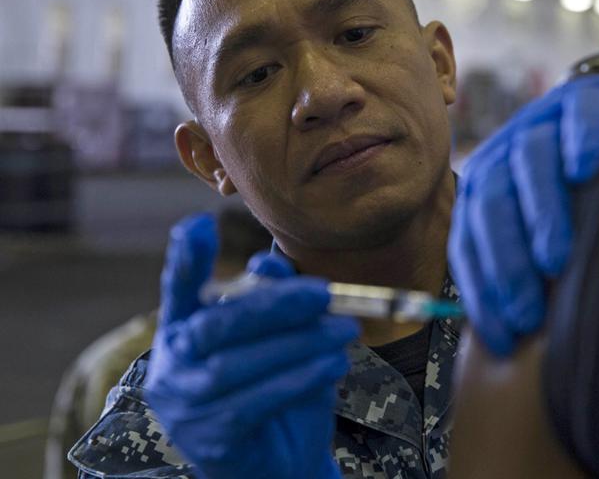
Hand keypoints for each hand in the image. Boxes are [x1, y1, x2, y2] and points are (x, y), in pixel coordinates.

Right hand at [144, 214, 358, 478]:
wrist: (284, 463)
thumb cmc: (279, 387)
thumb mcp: (281, 338)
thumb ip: (274, 299)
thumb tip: (268, 262)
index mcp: (183, 327)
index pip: (177, 285)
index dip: (186, 257)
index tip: (201, 223)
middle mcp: (173, 362)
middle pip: (216, 325)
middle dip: (273, 304)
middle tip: (325, 293)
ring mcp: (185, 403)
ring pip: (238, 364)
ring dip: (299, 343)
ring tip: (345, 330)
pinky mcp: (210, 437)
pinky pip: (255, 401)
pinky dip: (299, 378)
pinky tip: (334, 364)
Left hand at [449, 75, 598, 355]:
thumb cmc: (576, 194)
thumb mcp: (543, 231)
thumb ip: (524, 267)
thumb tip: (506, 340)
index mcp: (486, 188)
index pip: (470, 239)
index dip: (482, 290)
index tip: (503, 336)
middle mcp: (505, 154)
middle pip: (491, 203)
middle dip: (504, 261)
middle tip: (526, 311)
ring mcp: (542, 122)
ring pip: (529, 162)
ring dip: (538, 212)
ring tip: (553, 258)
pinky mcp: (586, 99)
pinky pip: (579, 116)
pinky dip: (580, 139)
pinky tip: (587, 167)